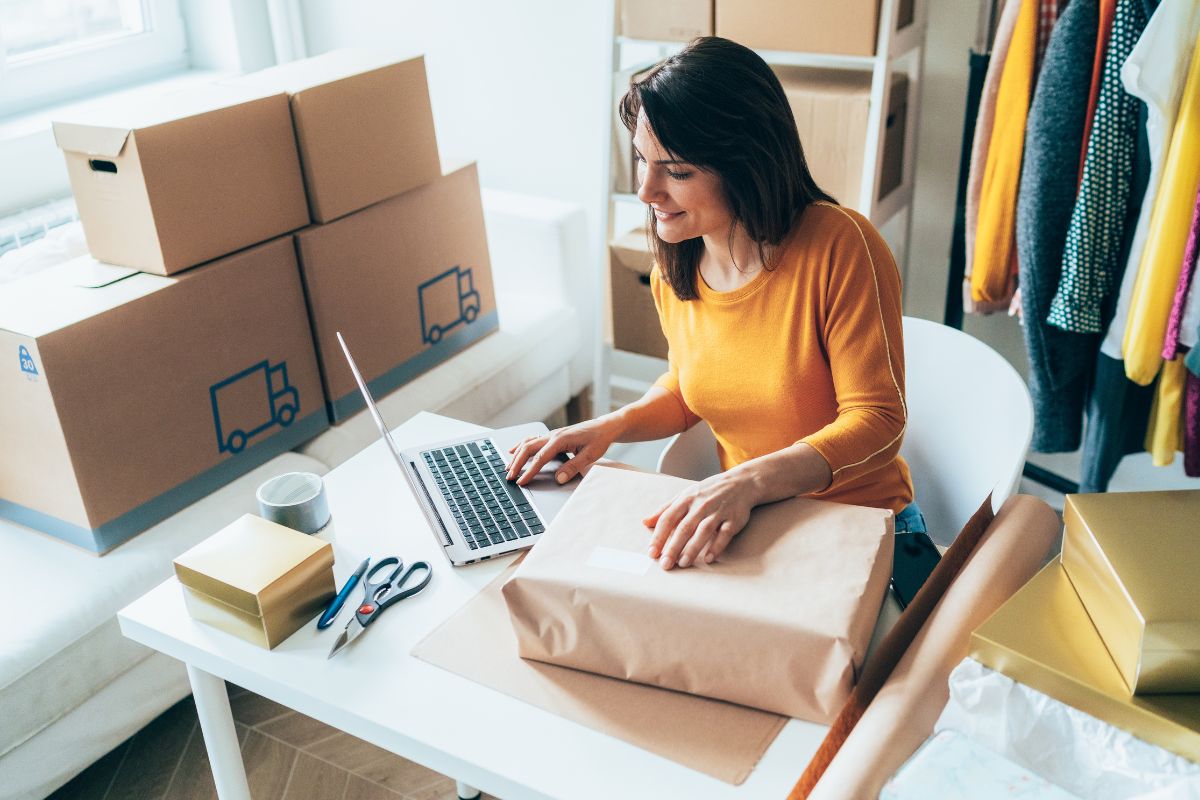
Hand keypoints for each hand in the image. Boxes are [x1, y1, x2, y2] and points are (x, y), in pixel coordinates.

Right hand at [506, 417, 622, 486]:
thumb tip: (558, 479)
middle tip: (510, 477)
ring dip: (517, 455)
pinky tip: (514, 451)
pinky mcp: (552, 436)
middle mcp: (553, 435)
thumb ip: (573, 467)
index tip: (522, 481)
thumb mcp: (590, 455)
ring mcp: (551, 434)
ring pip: (528, 443)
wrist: (604, 427)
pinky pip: (532, 439)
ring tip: (508, 467)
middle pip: (528, 449)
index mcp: (561, 439)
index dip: (530, 471)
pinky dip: (521, 446)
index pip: (541, 458)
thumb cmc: (598, 439)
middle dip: (517, 463)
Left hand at [644, 470, 754, 569]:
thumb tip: (645, 522)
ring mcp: (718, 512)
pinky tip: (708, 558)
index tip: (652, 552)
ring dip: (692, 548)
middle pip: (684, 528)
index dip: (659, 536)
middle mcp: (701, 505)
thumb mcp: (685, 495)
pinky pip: (724, 534)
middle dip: (673, 547)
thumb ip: (665, 509)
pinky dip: (716, 546)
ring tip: (683, 563)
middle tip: (665, 564)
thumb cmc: (708, 492)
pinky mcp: (733, 520)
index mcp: (686, 499)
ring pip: (703, 531)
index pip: (668, 518)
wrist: (741, 483)